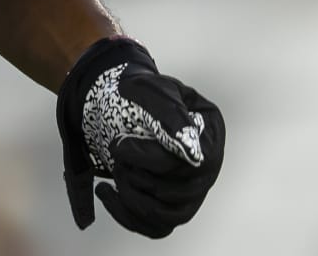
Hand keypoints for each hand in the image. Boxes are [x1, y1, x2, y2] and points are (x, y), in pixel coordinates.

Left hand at [55, 36, 225, 236]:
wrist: (123, 102)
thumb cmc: (139, 93)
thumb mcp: (151, 90)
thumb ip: (171, 115)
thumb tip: (193, 153)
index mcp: (210, 131)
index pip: (189, 162)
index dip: (150, 159)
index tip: (119, 146)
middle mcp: (208, 165)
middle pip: (180, 192)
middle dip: (138, 177)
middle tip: (115, 156)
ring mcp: (194, 189)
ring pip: (169, 215)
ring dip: (133, 198)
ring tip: (115, 172)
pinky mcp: (174, 206)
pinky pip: (157, 228)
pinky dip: (128, 216)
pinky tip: (107, 192)